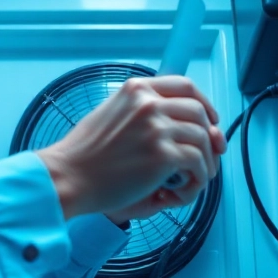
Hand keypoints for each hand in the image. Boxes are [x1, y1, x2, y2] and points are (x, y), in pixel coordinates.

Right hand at [37, 75, 225, 219]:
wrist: (68, 176)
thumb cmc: (85, 155)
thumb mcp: (112, 114)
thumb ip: (142, 112)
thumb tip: (182, 124)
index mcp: (137, 90)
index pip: (185, 85)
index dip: (204, 104)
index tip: (210, 121)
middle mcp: (149, 103)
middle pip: (199, 112)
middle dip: (210, 137)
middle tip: (207, 159)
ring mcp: (157, 127)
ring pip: (203, 139)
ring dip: (203, 164)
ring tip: (189, 182)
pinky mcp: (162, 155)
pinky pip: (198, 164)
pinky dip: (196, 181)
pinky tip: (179, 192)